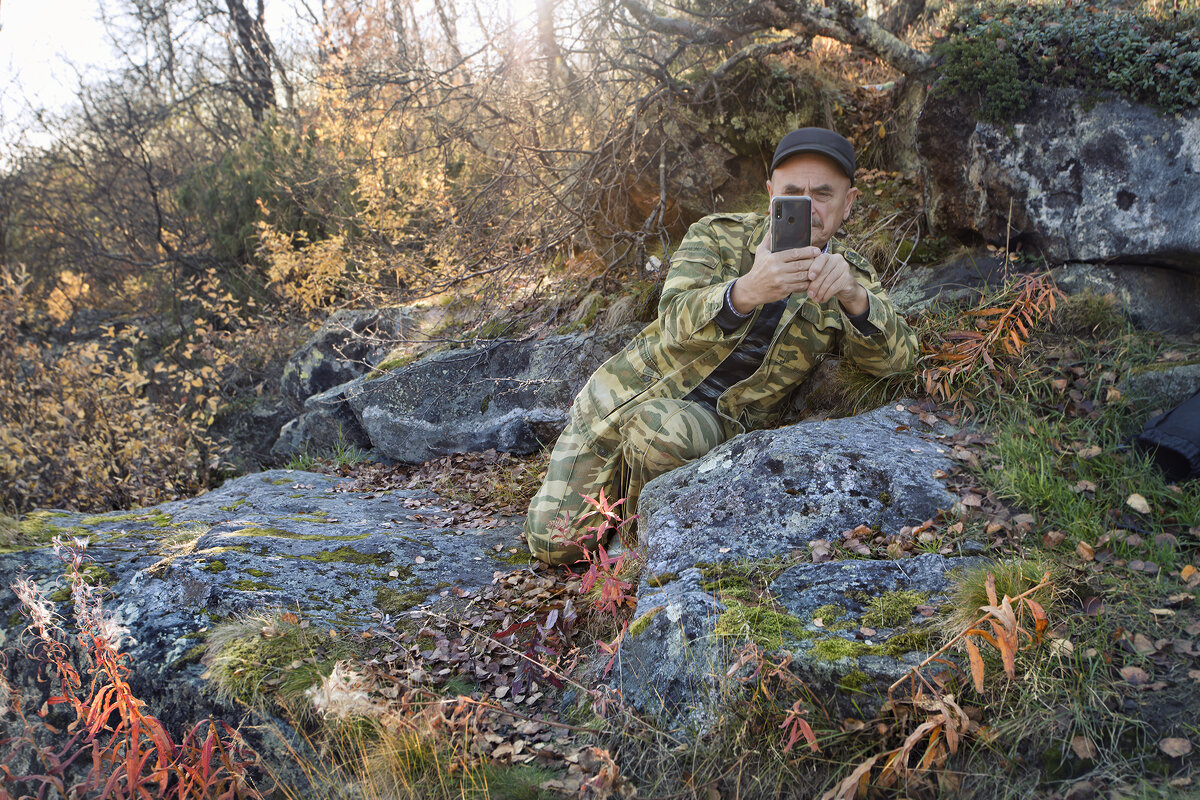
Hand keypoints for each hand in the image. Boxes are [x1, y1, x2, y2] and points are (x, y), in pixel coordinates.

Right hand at [731, 239, 867, 314]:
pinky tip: (811, 280)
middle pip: (802, 265)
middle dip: (813, 262)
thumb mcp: (761, 252)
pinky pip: (800, 286)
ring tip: (818, 269)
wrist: (751, 289)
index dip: (808, 252)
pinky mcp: (784, 291)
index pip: (795, 253)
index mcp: (774, 258)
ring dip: (812, 273)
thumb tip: (774, 224)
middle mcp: (778, 270)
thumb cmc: (758, 268)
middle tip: (821, 259)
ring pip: (803, 276)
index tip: (817, 250)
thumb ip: (769, 238)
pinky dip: (807, 283)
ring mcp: (781, 281)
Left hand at [805, 252, 868, 314]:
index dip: (815, 268)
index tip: (810, 278)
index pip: (821, 259)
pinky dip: (827, 295)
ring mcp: (844, 268)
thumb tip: (804, 284)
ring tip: (815, 299)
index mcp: (828, 256)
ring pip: (829, 281)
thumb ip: (812, 277)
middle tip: (810, 295)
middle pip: (824, 272)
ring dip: (820, 292)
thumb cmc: (828, 281)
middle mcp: (838, 259)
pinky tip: (822, 300)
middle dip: (815, 285)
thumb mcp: (819, 277)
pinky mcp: (848, 278)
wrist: (846, 288)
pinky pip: (834, 287)